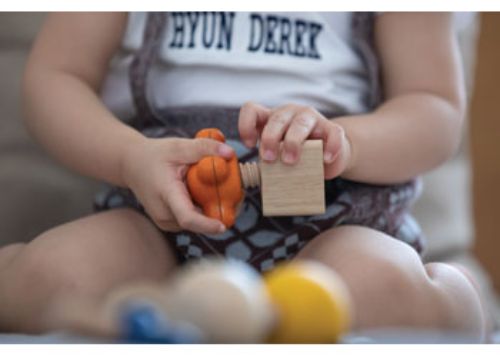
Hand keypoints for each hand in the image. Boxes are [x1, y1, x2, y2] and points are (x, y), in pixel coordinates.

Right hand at [121, 136, 234, 233]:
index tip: (223, 226)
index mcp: (165, 194)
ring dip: (211, 207)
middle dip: (220, 209)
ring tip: (214, 186)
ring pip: (199, 220)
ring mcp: (167, 221)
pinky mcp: (172, 223)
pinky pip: (195, 218)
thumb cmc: (155, 155)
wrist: (132, 165)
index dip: (207, 224)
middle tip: (236, 191)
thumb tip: (230, 153)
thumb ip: (204, 147)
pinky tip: (202, 191)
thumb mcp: (178, 146)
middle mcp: (165, 214)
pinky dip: (203, 207)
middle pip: (200, 219)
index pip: (187, 217)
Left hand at [238, 102, 352, 178]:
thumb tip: (259, 177)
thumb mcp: (279, 156)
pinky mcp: (332, 128)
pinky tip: (325, 159)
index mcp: (272, 118)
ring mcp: (312, 118)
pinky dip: (329, 146)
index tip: (250, 145)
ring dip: (293, 142)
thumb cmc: (297, 156)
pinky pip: (333, 133)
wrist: (327, 157)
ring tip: (290, 162)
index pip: (252, 110)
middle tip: (268, 159)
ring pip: (301, 122)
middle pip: (277, 118)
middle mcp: (290, 113)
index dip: (246, 125)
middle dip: (270, 138)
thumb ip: (269, 160)